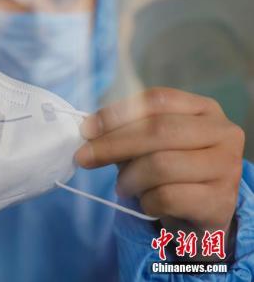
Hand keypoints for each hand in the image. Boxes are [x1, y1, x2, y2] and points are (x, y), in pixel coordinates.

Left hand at [75, 88, 243, 238]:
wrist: (203, 211)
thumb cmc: (172, 169)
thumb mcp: (151, 144)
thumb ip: (126, 132)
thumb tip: (88, 132)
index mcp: (202, 108)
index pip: (156, 100)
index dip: (117, 113)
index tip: (86, 129)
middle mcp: (222, 132)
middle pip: (158, 130)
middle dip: (112, 144)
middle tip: (84, 158)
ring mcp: (227, 166)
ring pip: (161, 165)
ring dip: (130, 178)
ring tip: (123, 186)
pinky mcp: (221, 200)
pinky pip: (168, 197)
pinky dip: (147, 202)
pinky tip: (147, 203)